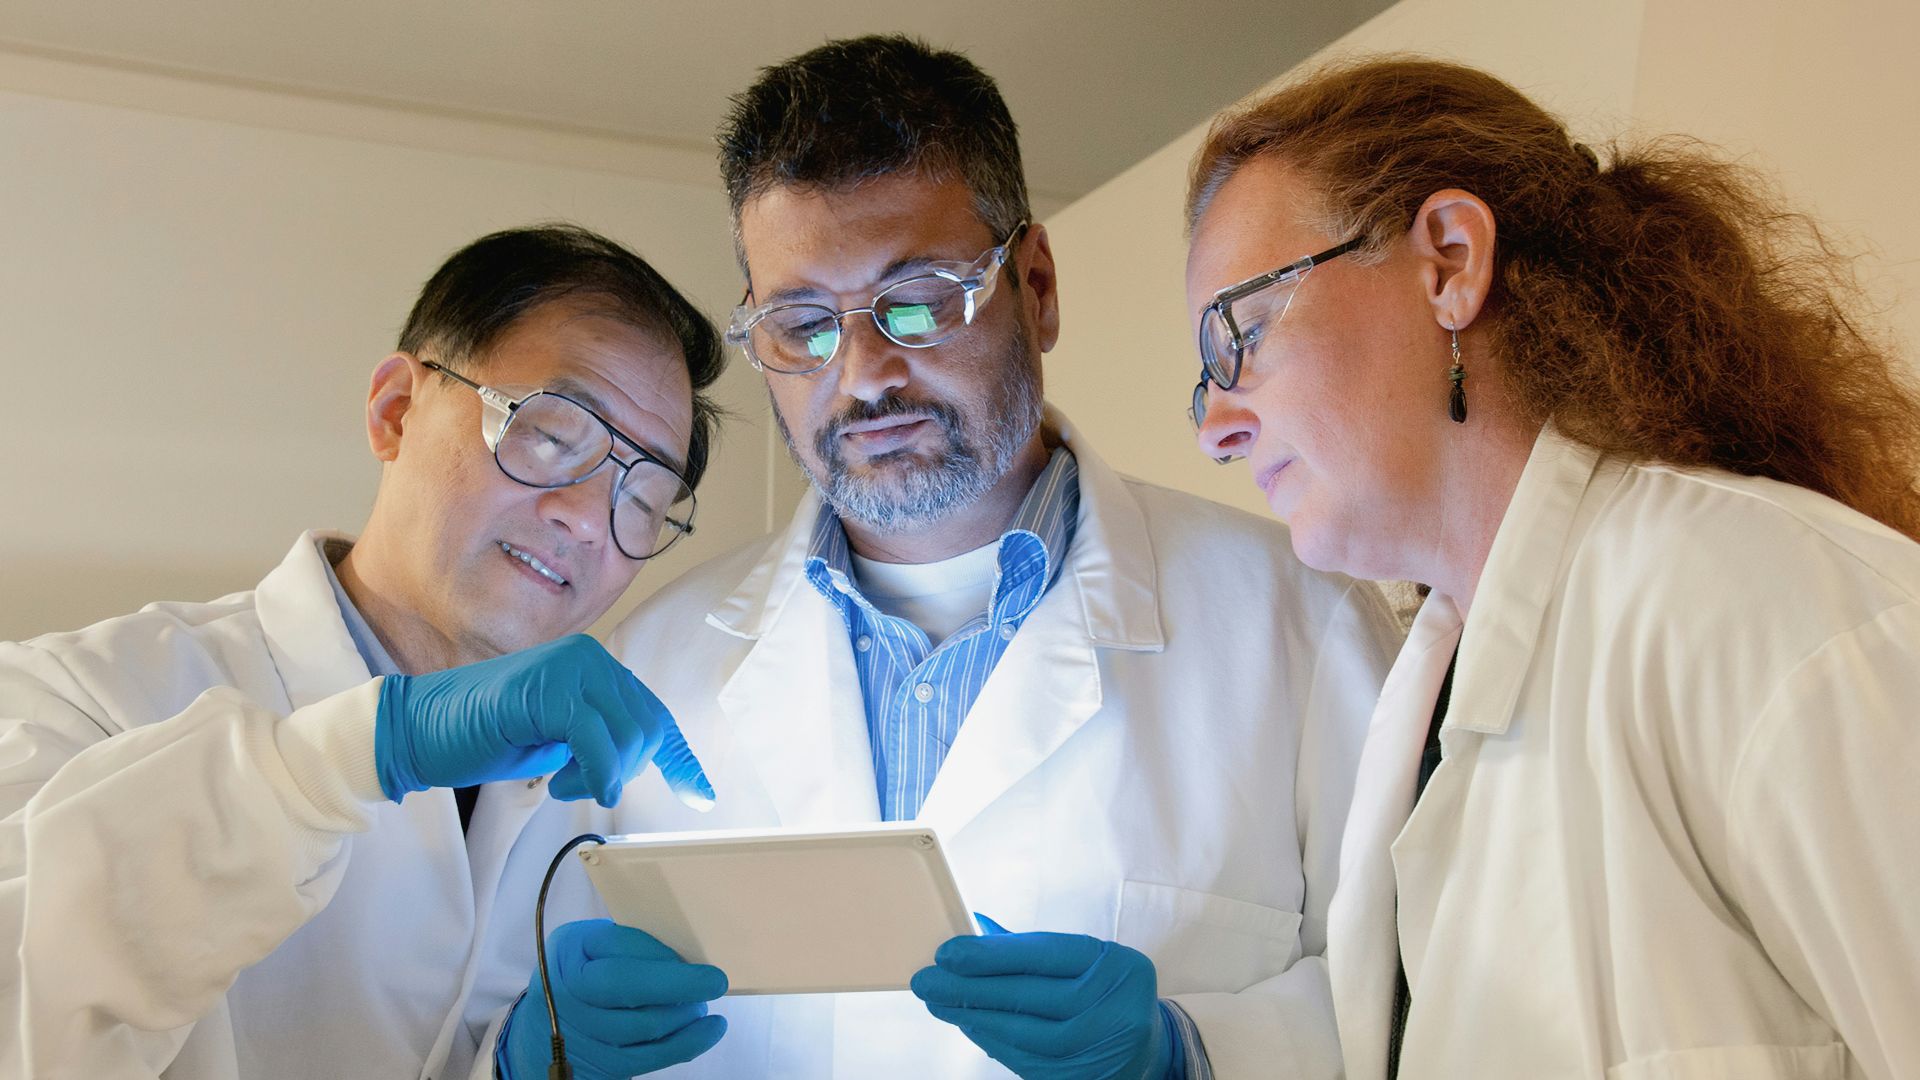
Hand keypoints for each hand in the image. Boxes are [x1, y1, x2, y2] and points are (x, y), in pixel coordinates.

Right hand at [374, 634, 712, 808]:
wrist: (418, 730)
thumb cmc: (485, 737)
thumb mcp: (559, 740)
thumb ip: (599, 738)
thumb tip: (636, 759)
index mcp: (595, 668)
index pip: (654, 713)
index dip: (680, 758)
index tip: (699, 795)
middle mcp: (589, 658)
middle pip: (648, 728)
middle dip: (626, 770)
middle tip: (581, 786)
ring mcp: (568, 668)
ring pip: (628, 735)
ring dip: (603, 774)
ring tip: (561, 782)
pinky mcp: (546, 690)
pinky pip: (596, 740)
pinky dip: (595, 773)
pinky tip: (570, 787)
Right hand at [498, 919, 727, 1079]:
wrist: (547, 1023)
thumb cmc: (586, 971)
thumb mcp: (596, 945)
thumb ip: (631, 945)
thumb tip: (687, 956)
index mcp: (569, 949)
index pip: (616, 947)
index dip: (658, 955)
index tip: (696, 959)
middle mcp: (567, 990)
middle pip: (624, 988)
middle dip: (677, 986)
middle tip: (715, 982)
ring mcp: (579, 1031)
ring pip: (641, 1026)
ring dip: (683, 1015)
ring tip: (703, 1004)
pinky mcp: (598, 1064)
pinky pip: (647, 1057)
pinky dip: (685, 1043)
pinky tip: (708, 1030)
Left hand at [910, 919, 1174, 1079]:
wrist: (1148, 1049)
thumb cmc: (1107, 993)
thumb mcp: (1088, 961)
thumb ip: (1035, 948)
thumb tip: (977, 930)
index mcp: (1117, 967)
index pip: (1044, 955)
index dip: (991, 955)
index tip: (947, 953)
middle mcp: (1114, 1009)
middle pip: (1028, 996)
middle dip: (968, 987)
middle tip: (927, 980)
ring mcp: (1099, 1049)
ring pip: (1021, 1032)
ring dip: (972, 1017)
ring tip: (938, 1002)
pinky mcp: (1080, 1078)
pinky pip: (1024, 1060)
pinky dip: (990, 1040)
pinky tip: (968, 1024)